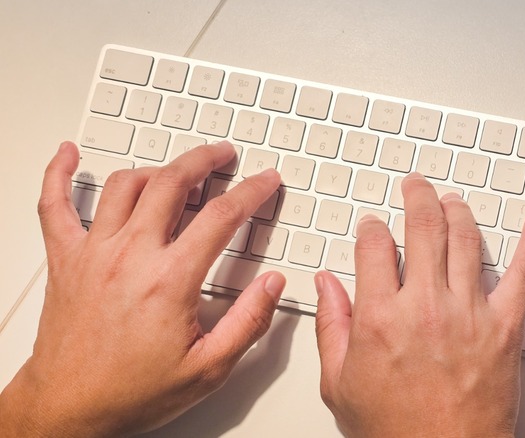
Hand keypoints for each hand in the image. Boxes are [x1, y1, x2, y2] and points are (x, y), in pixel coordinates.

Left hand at [0, 141, 285, 436]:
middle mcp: (130, 256)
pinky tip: (67, 155)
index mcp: (169, 280)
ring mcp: (93, 252)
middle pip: (172, 183)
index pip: (221, 216)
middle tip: (223, 155)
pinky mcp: (65, 259)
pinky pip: (54, 205)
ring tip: (176, 167)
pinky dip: (59, 174)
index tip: (265, 181)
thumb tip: (272, 284)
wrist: (69, 407)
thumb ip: (248, 322)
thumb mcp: (208, 368)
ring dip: (156, 167)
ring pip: (125, 185)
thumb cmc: (131, 391)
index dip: (251, 191)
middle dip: (204, 160)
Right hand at [314, 173, 524, 436]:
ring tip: (452, 201)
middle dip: (417, 197)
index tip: (373, 227)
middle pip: (422, 227)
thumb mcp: (340, 383)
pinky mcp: (504, 326)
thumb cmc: (395, 430)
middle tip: (416, 187)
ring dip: (458, 211)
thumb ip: (330, 326)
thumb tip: (325, 285)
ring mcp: (468, 312)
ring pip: (465, 239)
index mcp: (380, 317)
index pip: (373, 247)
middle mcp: (425, 306)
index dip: (372, 228)